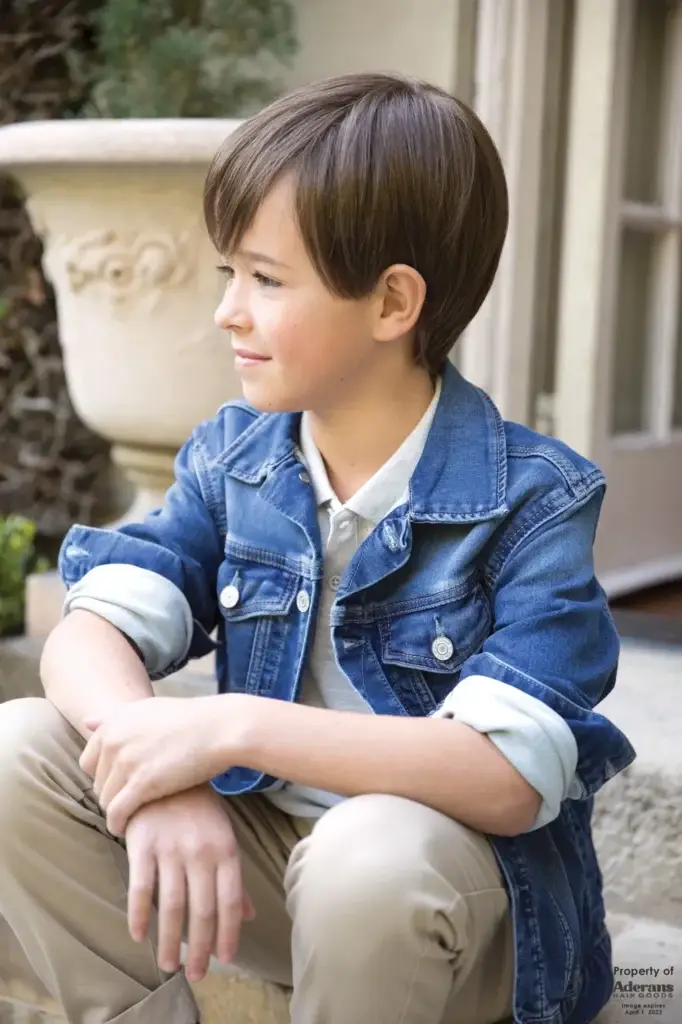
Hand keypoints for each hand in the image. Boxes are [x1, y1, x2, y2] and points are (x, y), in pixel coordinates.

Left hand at [80, 695, 228, 834]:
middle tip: (131, 802)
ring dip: (116, 812)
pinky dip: (117, 825)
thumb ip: (115, 718)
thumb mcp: (148, 710)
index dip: (103, 776)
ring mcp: (126, 762)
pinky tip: (126, 830)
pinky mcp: (141, 784)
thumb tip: (86, 721)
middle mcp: (115, 740)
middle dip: (112, 794)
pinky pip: (116, 813)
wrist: (220, 729)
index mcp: (115, 722)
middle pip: (98, 782)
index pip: (88, 761)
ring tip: (133, 816)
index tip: (121, 784)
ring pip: (106, 800)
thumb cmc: (190, 720)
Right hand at [124, 784, 254, 982]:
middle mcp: (200, 852)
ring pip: (171, 906)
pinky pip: (140, 886)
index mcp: (225, 849)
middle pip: (202, 911)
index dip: (228, 934)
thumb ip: (233, 878)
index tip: (226, 959)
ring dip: (169, 941)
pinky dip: (138, 914)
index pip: (230, 902)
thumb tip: (249, 916)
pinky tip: (139, 935)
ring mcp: (170, 848)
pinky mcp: (143, 844)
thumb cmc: (200, 808)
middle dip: (200, 948)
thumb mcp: (223, 837)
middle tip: (197, 974)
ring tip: (169, 965)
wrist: (168, 767)